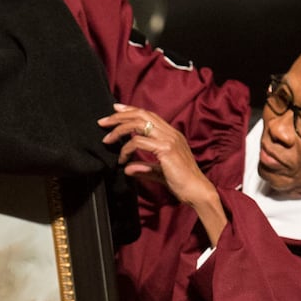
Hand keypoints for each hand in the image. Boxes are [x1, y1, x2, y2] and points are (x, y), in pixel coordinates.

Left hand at [99, 104, 226, 241]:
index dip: (131, 110)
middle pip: (141, 114)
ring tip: (107, 139)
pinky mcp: (165, 149)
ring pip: (138, 124)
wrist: (197, 191)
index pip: (148, 115)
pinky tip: (122, 159)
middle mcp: (170, 133)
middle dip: (120, 116)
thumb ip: (144, 169)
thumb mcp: (159, 173)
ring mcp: (168, 139)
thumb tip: (127, 169)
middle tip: (103, 121)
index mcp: (171, 135)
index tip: (115, 110)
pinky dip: (126, 149)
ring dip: (119, 129)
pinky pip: (138, 143)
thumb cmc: (182, 183)